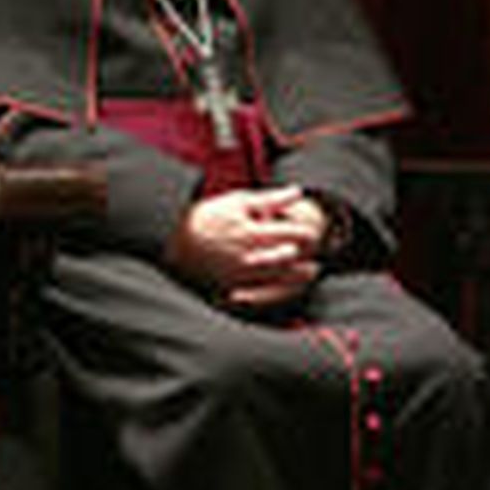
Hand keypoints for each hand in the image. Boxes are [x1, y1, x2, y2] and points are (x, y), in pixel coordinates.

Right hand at [166, 185, 328, 313]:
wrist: (170, 239)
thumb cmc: (206, 217)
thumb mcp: (238, 201)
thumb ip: (270, 198)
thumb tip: (297, 192)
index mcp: (254, 233)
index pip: (292, 234)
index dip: (306, 233)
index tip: (313, 233)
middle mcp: (250, 257)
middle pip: (289, 261)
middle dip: (306, 259)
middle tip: (319, 259)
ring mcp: (240, 276)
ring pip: (278, 280)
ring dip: (298, 277)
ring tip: (310, 273)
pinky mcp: (230, 289)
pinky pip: (260, 297)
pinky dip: (277, 295)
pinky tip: (284, 290)